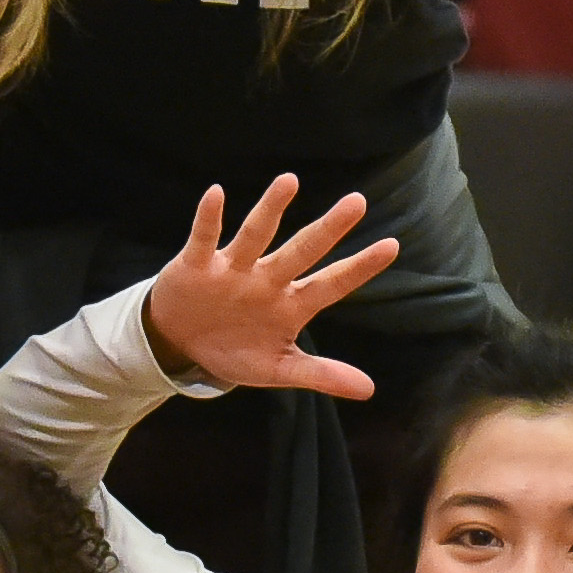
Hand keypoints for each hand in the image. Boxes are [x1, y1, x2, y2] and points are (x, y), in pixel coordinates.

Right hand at [143, 176, 396, 397]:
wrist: (180, 342)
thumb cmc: (235, 349)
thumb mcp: (278, 369)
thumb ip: (321, 374)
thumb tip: (369, 391)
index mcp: (291, 304)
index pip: (332, 284)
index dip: (359, 268)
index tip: (392, 245)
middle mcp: (267, 279)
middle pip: (302, 250)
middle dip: (328, 229)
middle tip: (357, 202)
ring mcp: (234, 269)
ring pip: (256, 235)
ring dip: (270, 209)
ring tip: (289, 181)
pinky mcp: (197, 265)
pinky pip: (205, 238)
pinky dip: (209, 218)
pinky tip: (216, 194)